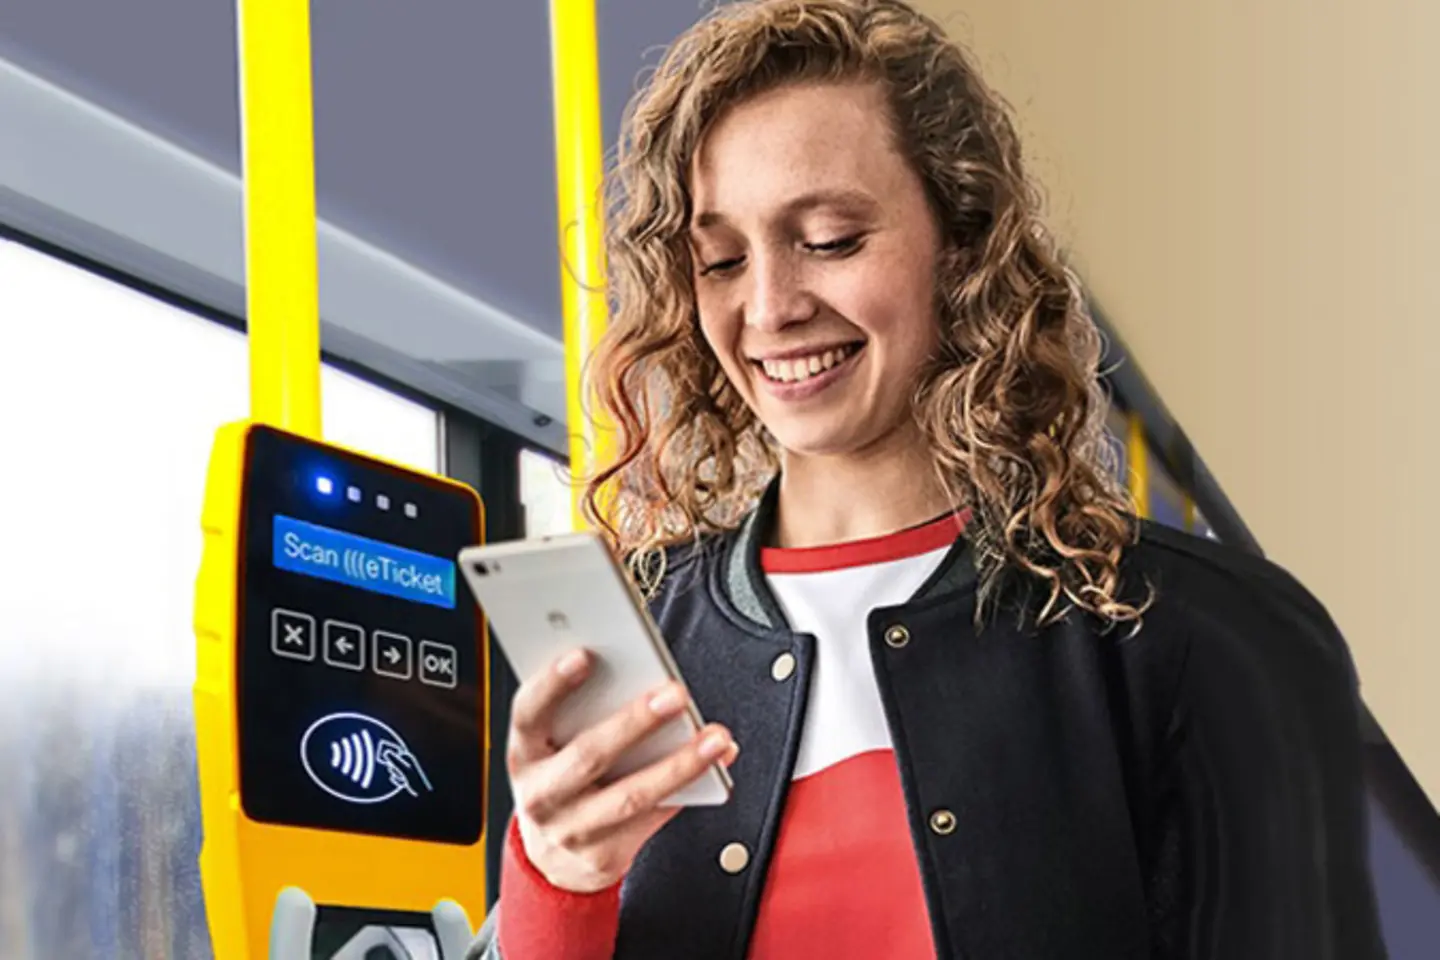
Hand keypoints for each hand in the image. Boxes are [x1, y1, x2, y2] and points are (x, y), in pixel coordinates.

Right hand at [507, 648, 737, 893]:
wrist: (553, 858)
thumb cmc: (562, 780)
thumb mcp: (553, 746)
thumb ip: (581, 711)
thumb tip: (642, 675)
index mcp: (525, 753)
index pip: (528, 713)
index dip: (552, 684)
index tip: (584, 655)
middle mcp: (542, 793)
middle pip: (589, 755)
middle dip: (635, 722)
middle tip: (675, 693)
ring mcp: (571, 829)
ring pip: (631, 795)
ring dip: (679, 764)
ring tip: (715, 737)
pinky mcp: (603, 855)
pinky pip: (653, 819)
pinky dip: (689, 789)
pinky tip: (716, 764)